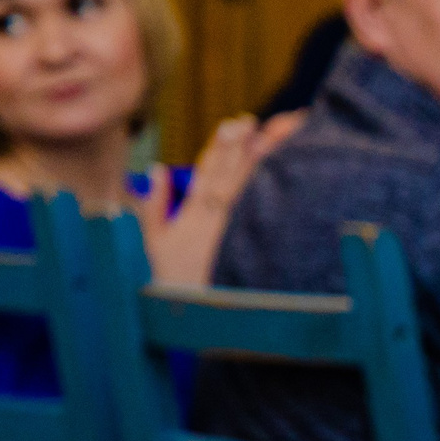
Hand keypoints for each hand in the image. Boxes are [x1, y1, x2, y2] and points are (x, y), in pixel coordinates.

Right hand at [138, 111, 301, 287]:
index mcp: (193, 216)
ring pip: (250, 188)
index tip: (234, 125)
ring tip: (275, 132)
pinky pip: (264, 210)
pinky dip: (273, 188)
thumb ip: (153, 205)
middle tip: (252, 120)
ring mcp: (235, 232)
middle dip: (242, 144)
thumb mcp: (153, 244)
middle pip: (232, 174)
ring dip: (262, 159)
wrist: (191, 320)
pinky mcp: (250, 247)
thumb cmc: (170, 284)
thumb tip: (158, 170)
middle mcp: (217, 219)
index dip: (222, 147)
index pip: (210, 173)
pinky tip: (286, 170)